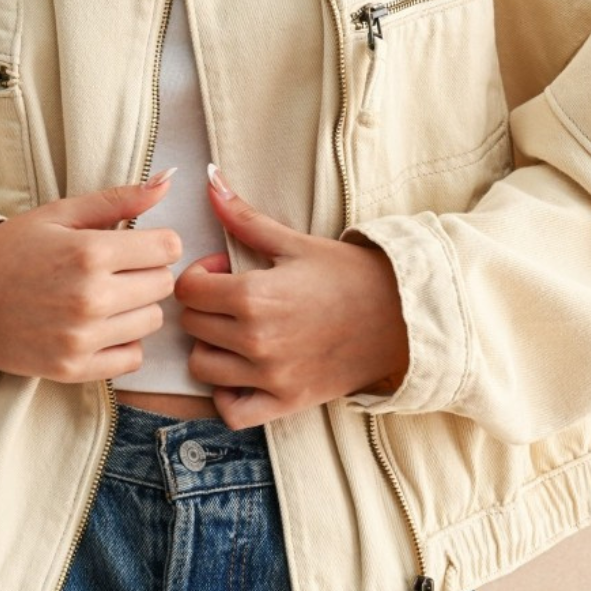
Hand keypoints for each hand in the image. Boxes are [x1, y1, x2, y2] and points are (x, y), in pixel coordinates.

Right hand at [0, 174, 181, 382]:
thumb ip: (117, 199)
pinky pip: (132, 358)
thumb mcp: (59, 213)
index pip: (168, 248)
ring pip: (152, 321)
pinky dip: (123, 343)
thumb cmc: (8, 250)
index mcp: (89, 252)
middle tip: (115, 270)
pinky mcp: (73, 369)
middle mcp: (90, 298)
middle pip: (164, 285)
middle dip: (147, 272)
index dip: (157, 242)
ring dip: (136, 308)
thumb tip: (169, 181)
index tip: (137, 244)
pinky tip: (98, 327)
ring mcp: (82, 338)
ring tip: (104, 298)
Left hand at [172, 165, 410, 429]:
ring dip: (210, 348)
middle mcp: (255, 340)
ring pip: (202, 367)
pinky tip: (241, 374)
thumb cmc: (350, 276)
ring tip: (234, 333)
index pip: (187, 290)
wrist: (402, 316)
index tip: (223, 271)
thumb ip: (244, 218)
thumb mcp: (296, 243)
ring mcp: (270, 376)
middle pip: (192, 326)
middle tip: (231, 298)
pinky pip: (231, 411)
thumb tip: (209, 179)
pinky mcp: (286, 402)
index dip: (199, 274)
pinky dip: (227, 396)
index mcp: (253, 296)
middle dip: (204, 307)